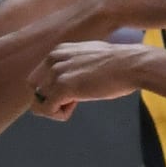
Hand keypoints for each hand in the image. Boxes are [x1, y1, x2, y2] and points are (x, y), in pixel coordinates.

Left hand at [30, 42, 146, 120]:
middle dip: (48, 98)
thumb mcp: (87, 57)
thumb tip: (68, 81)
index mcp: (57, 52)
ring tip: (73, 105)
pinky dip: (59, 114)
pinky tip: (74, 107)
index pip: (39, 76)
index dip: (52, 89)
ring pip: (38, 100)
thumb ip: (72, 65)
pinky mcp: (62, 87)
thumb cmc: (117, 64)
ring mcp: (56, 73)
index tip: (71, 92)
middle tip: (69, 102)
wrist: (131, 65)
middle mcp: (52, 59)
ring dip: (55, 108)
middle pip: (34, 88)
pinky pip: (47, 109)